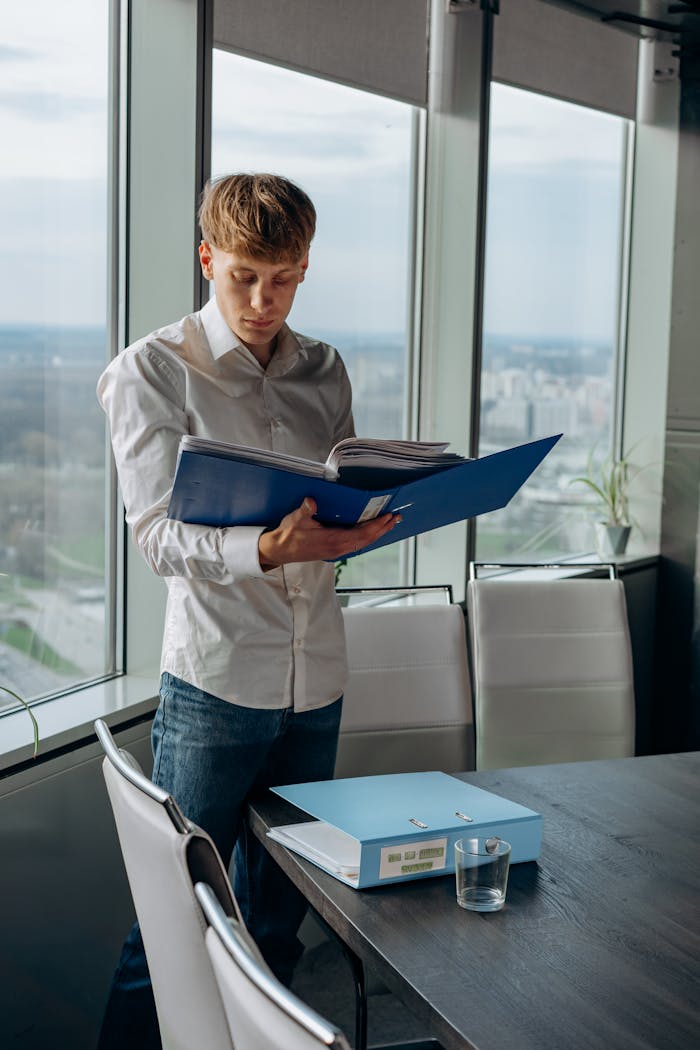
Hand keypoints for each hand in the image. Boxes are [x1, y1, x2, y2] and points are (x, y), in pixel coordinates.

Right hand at [258, 497, 400, 569]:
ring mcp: (337, 551)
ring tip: (389, 524)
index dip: (376, 526)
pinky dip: (368, 537)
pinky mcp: (335, 551)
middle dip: (383, 529)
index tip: (387, 517)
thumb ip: (306, 510)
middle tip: (396, 518)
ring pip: (363, 543)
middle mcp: (338, 548)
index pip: (361, 534)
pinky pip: (357, 544)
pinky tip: (372, 532)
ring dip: (377, 534)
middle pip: (367, 540)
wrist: (280, 551)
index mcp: (333, 540)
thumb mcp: (296, 519)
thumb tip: (311, 501)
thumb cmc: (288, 535)